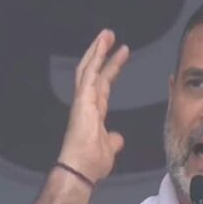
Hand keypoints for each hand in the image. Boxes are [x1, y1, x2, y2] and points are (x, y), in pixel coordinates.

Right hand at [57, 29, 129, 183]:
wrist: (81, 170)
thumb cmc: (92, 163)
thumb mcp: (109, 149)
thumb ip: (113, 140)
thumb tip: (117, 138)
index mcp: (93, 113)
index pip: (103, 86)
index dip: (111, 70)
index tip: (121, 56)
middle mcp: (87, 104)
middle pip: (94, 73)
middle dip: (102, 54)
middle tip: (110, 37)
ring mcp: (83, 101)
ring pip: (89, 69)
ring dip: (98, 50)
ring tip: (107, 34)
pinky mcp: (82, 100)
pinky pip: (89, 74)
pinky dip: (95, 58)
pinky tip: (102, 45)